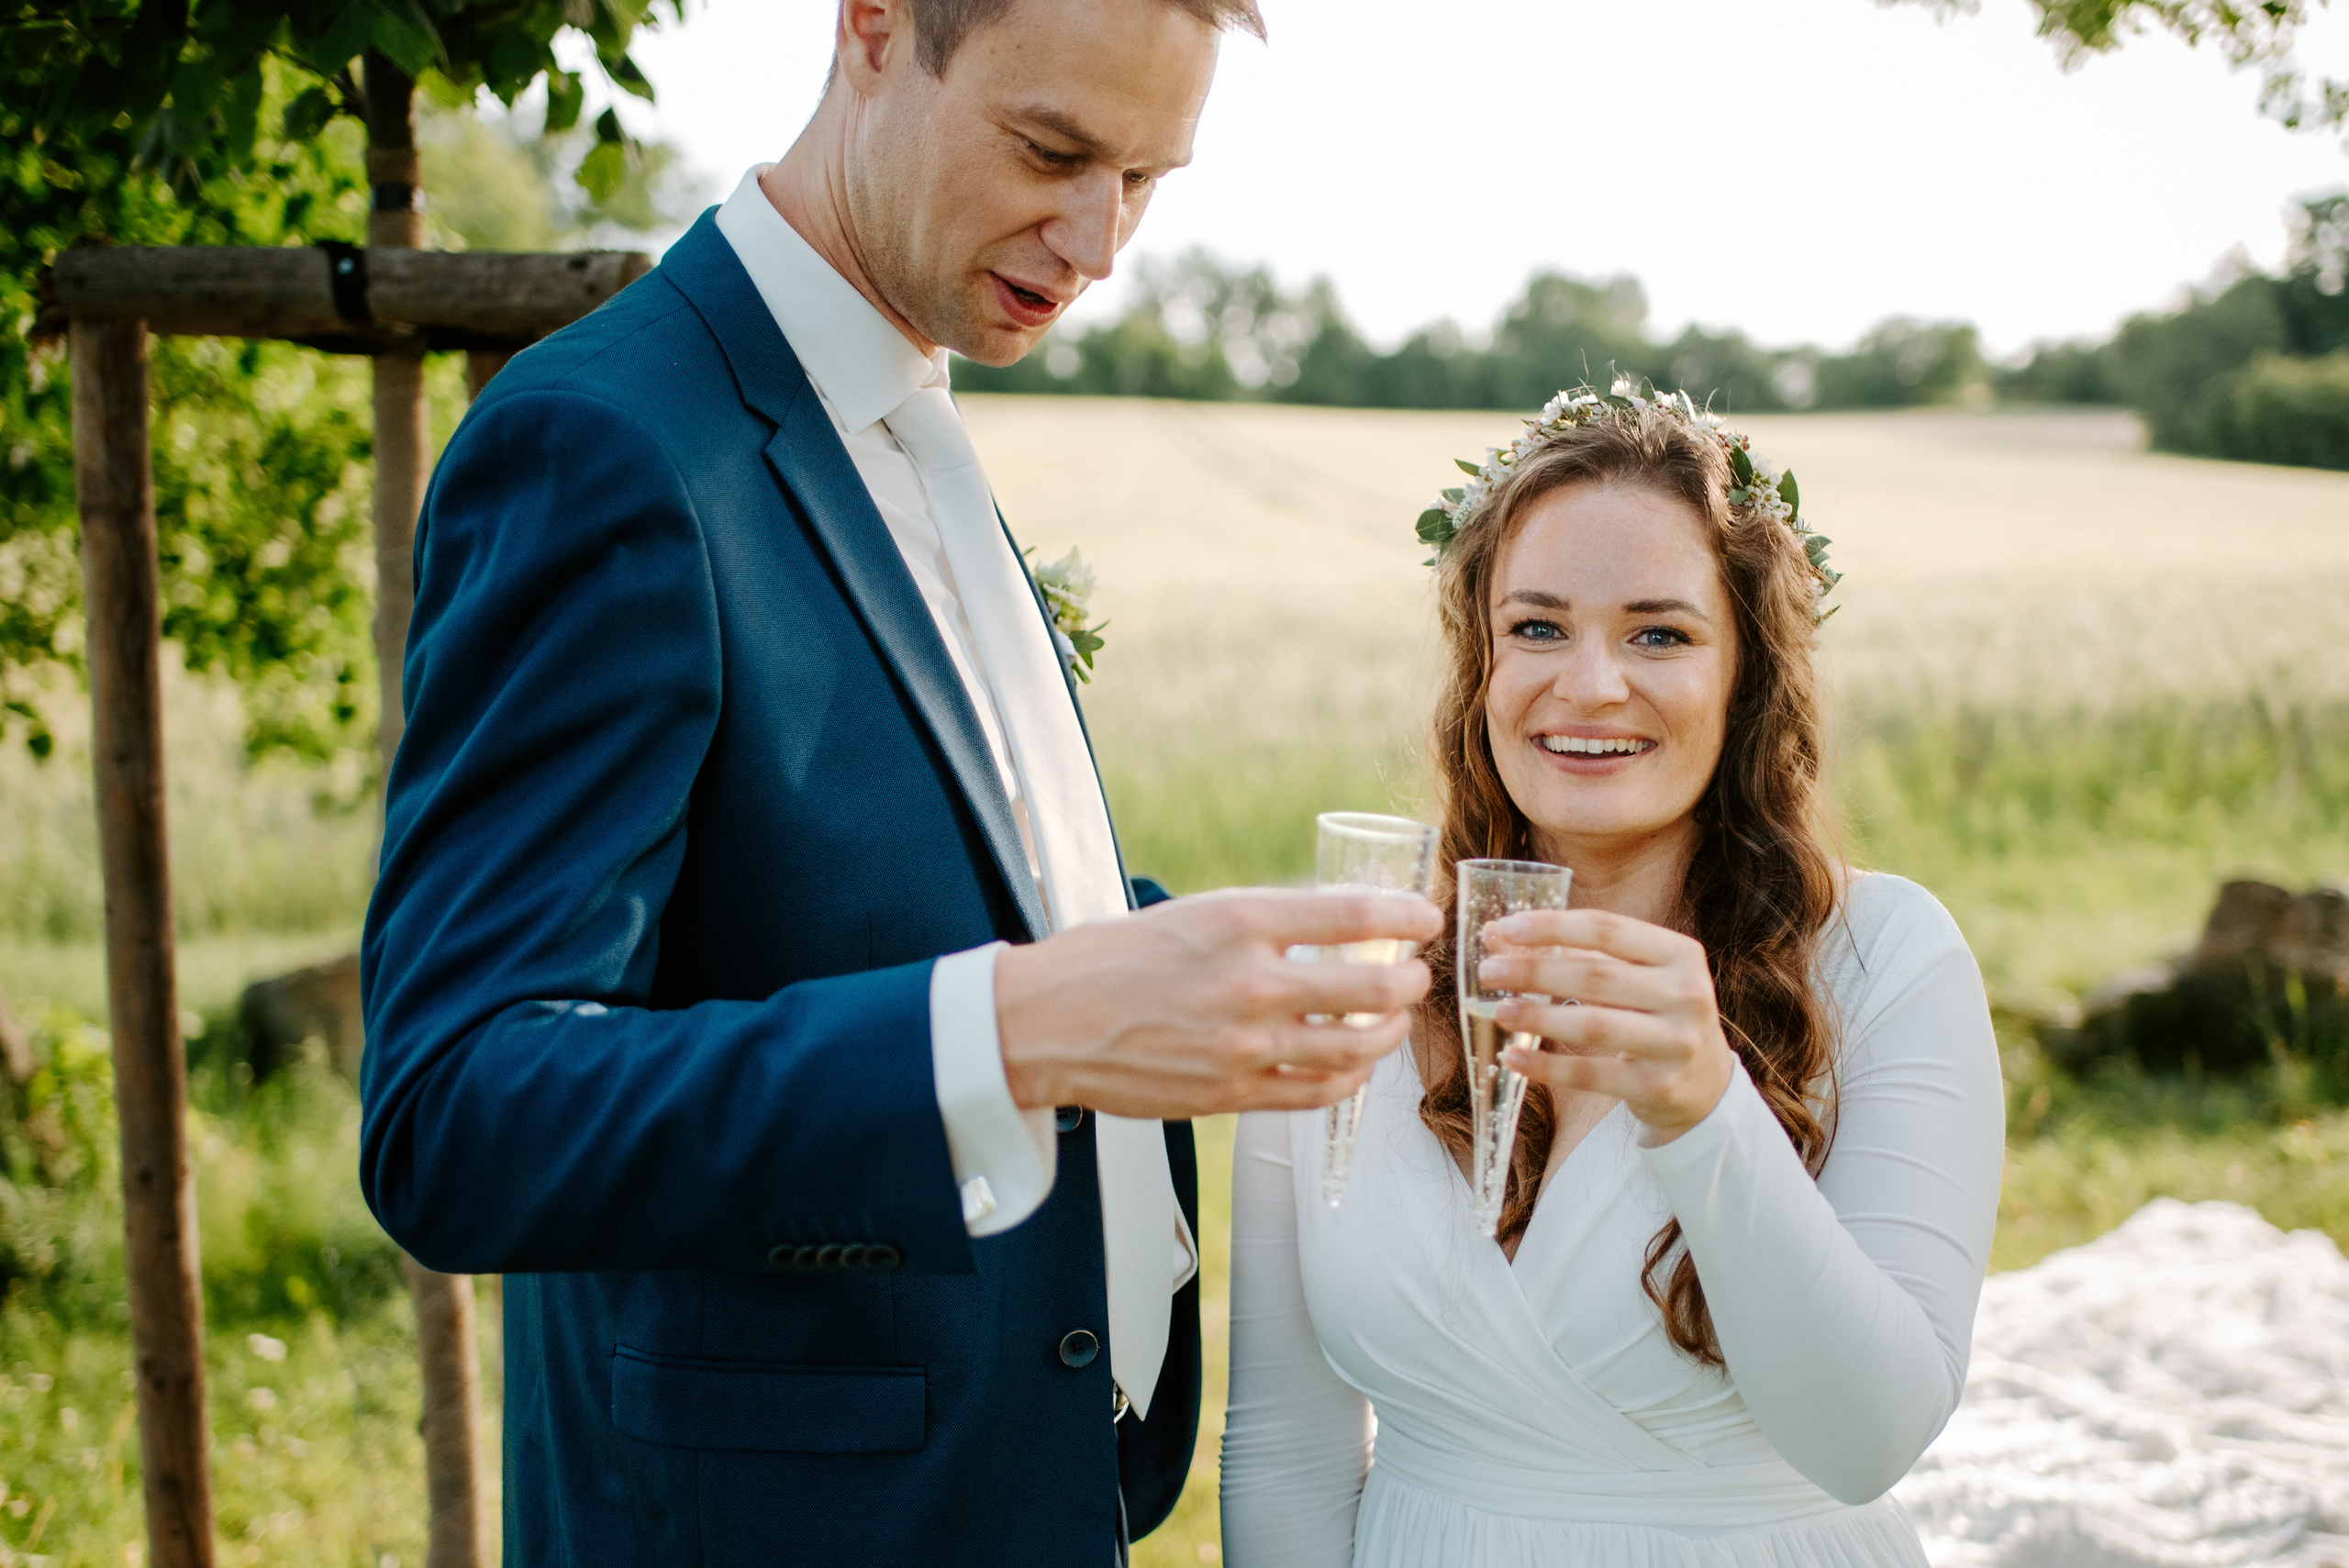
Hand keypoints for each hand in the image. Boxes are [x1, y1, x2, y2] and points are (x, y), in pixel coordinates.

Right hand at [994, 889, 1440, 1119]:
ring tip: (1394, 1021)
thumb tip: (1334, 928)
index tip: (1425, 918)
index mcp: (1239, 920)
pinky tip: (1356, 1066)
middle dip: (1410, 982)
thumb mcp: (1194, 915)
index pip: (1353, 914)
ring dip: (1390, 1032)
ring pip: (1356, 1046)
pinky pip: (1318, 1091)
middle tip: (1415, 975)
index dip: (1406, 916)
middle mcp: (1249, 980)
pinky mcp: (1232, 1093)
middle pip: (1372, 986)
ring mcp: (1244, 1044)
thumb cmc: (1115, 959)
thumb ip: (1264, 923)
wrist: (1047, 1022)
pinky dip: (1350, 1078)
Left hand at [1477, 909, 1734, 1144]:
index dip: (1552, 926)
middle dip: (1534, 972)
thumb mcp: (1637, 975)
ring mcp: (1676, 1043)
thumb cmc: (1657, 1015)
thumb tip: (1497, 933)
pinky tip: (1513, 1056)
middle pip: (1595, 976)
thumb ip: (1578, 953)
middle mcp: (1686, 994)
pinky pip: (1590, 1075)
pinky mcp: (1658, 1087)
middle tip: (1489, 971)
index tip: (1506, 928)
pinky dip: (1546, 1066)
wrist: (1706, 1084)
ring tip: (1498, 1011)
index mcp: (1680, 953)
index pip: (1607, 929)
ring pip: (1593, 1025)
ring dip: (1538, 1017)